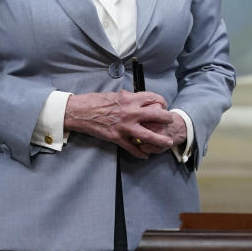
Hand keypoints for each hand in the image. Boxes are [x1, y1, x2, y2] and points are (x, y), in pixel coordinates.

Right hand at [65, 90, 179, 158]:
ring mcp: (125, 127)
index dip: (162, 102)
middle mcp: (131, 112)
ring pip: (149, 135)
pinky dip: (140, 153)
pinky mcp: (117, 138)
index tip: (163, 106)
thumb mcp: (117, 95)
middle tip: (171, 122)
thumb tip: (141, 100)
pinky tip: (145, 155)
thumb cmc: (97, 101)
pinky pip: (132, 148)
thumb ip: (131, 98)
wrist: (80, 111)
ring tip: (168, 142)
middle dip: (168, 119)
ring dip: (161, 140)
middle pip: (158, 115)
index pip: (154, 98)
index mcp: (131, 99)